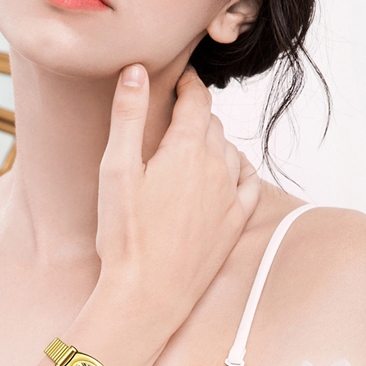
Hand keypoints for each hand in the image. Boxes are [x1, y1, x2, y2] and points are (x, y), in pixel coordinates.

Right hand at [95, 63, 259, 340]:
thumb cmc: (125, 234)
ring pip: (231, 151)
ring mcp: (230, 197)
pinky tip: (228, 172)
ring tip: (196, 143)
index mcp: (187, 150)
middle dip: (197, 112)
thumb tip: (136, 70)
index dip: (189, 84)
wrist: (148, 295)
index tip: (181, 78)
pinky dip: (239, 169)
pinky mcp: (235, 224)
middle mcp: (217, 168)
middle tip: (178, 111)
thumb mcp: (116, 169)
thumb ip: (127, 116)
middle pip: (213, 124)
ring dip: (216, 140)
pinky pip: (249, 183)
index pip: (196, 101)